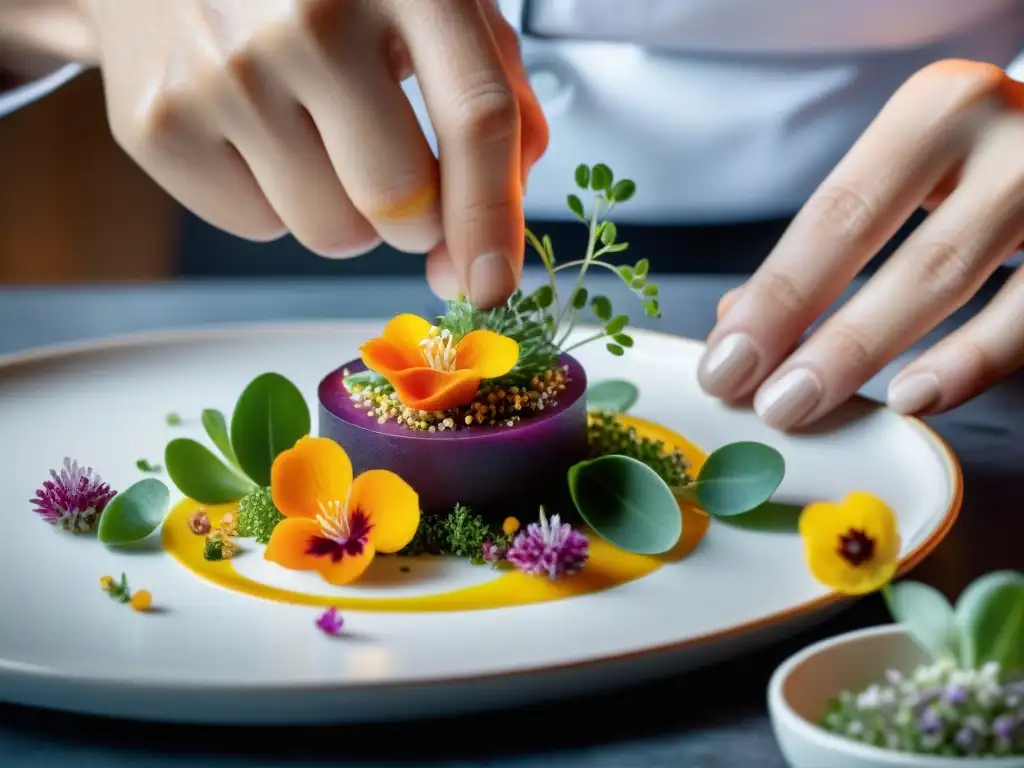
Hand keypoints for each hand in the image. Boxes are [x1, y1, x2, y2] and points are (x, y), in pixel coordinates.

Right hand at [77, 0, 547, 306]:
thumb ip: (492, 92)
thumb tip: (494, 228)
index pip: (475, 117)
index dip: (492, 218)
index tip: (492, 285)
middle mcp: (310, 21)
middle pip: (400, 202)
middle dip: (417, 220)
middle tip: (396, 170)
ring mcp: (227, 72)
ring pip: (331, 233)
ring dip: (347, 213)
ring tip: (318, 136)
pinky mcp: (160, 122)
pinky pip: (259, 226)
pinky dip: (275, 201)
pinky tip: (258, 133)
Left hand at [698, 59, 1023, 428]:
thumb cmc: (975, 163)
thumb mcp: (904, 175)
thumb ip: (829, 244)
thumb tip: (737, 321)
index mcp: (937, 110)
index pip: (836, 216)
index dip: (776, 297)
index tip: (725, 362)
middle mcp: (1004, 136)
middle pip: (897, 254)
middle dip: (823, 341)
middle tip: (767, 404)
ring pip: (955, 283)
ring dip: (874, 355)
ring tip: (813, 406)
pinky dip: (970, 361)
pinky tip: (912, 396)